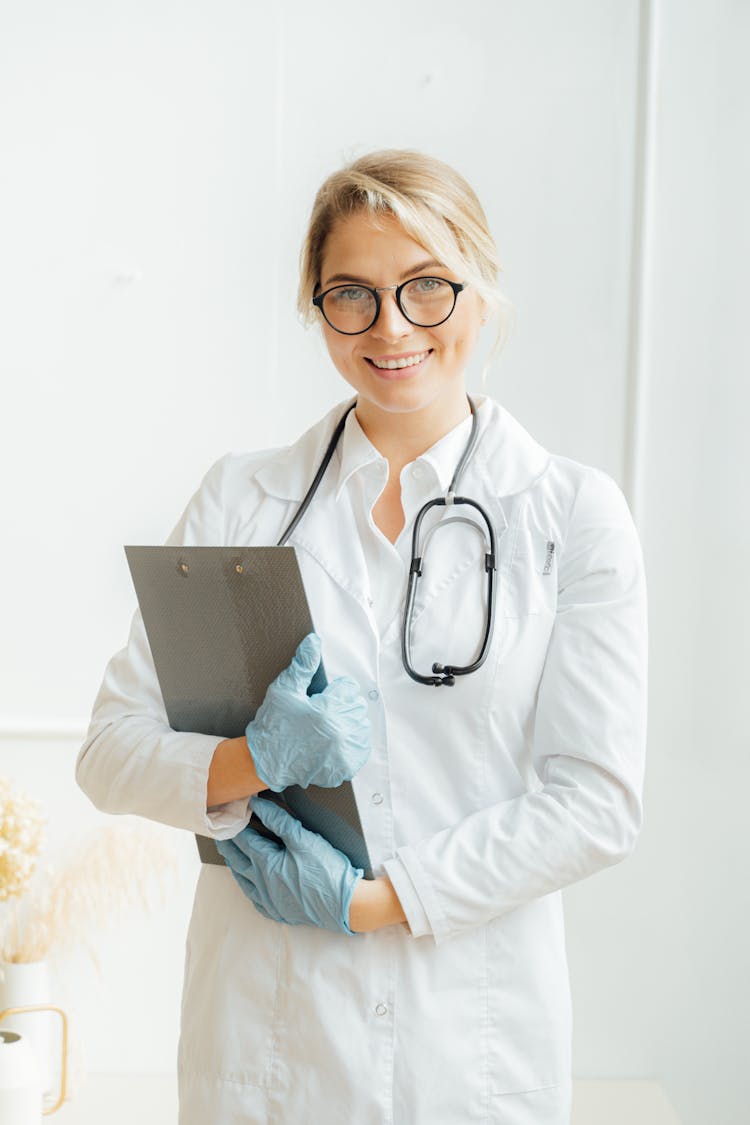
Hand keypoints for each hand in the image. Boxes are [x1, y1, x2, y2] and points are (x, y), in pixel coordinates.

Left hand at [216, 796, 362, 934]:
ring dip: (235, 866)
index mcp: (266, 865)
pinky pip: (255, 900)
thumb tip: (257, 806)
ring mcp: (270, 902)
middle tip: (220, 833)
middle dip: (228, 845)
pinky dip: (249, 887)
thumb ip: (279, 821)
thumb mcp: (304, 839)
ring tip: (230, 855)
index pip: (244, 840)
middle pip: (238, 861)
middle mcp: (262, 885)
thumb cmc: (327, 870)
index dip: (235, 825)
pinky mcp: (279, 913)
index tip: (228, 814)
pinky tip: (250, 884)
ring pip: (243, 882)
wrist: (347, 905)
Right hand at [246, 632, 370, 791]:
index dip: (333, 691)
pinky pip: (361, 749)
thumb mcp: (284, 690)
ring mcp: (343, 752)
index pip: (349, 688)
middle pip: (356, 707)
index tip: (321, 698)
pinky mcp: (344, 767)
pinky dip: (350, 744)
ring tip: (325, 728)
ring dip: (347, 724)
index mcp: (327, 711)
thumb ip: (302, 665)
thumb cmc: (274, 726)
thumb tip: (313, 642)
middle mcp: (339, 732)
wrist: (266, 762)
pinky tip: (333, 742)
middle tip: (319, 714)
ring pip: (361, 727)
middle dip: (340, 706)